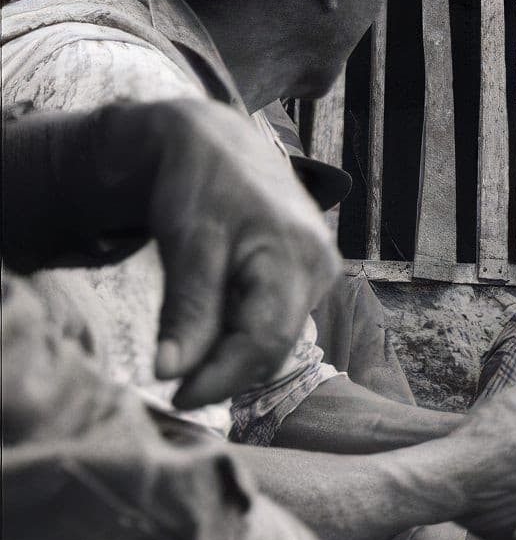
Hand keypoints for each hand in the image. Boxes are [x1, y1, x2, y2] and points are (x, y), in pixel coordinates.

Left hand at [136, 100, 340, 408]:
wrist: (217, 142)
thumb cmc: (199, 185)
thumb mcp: (185, 244)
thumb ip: (186, 310)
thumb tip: (171, 373)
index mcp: (295, 255)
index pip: (264, 340)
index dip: (221, 377)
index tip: (175, 397)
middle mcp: (320, 266)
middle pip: (275, 343)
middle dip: (225, 370)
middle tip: (173, 383)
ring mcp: (319, 269)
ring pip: (276, 334)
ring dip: (233, 351)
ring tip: (187, 346)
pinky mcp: (308, 271)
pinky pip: (277, 316)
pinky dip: (242, 330)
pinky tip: (211, 321)